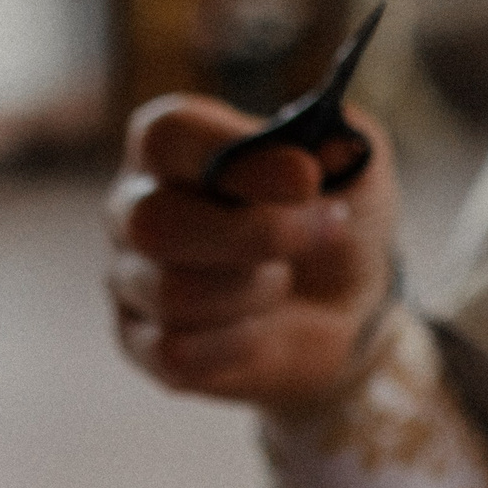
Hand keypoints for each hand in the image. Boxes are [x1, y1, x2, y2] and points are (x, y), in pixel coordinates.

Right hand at [105, 92, 399, 409]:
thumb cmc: (335, 215)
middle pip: (155, 222)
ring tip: (285, 279)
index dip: (232, 155)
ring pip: (173, 292)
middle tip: (322, 231)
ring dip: (256, 289)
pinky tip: (261, 326)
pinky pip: (176, 351)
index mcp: (173, 144)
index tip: (306, 177)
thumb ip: (343, 144)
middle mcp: (134, 205)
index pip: (167, 136)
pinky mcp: (142, 344)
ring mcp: (131, 279)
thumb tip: (334, 146)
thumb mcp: (356, 167)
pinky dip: (239, 342)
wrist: (349, 306)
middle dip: (256, 235)